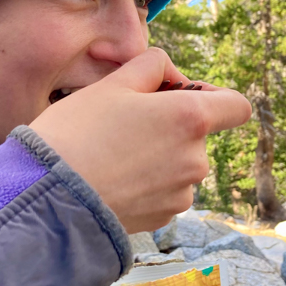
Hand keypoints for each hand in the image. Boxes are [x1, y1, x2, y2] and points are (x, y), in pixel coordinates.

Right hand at [29, 48, 250, 233]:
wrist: (48, 197)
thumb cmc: (77, 133)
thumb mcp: (111, 84)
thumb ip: (150, 66)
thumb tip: (168, 70)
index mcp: (190, 119)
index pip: (237, 106)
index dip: (215, 97)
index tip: (182, 96)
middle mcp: (196, 159)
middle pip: (198, 135)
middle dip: (170, 125)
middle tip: (123, 122)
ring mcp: (181, 194)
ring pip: (178, 164)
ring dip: (156, 156)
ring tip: (112, 153)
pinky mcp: (163, 218)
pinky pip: (162, 191)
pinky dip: (144, 183)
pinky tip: (111, 178)